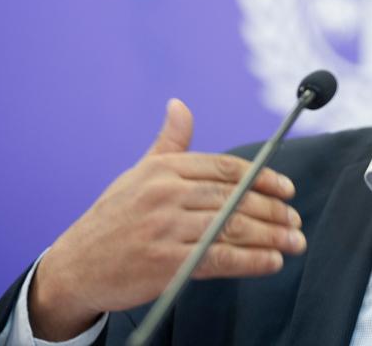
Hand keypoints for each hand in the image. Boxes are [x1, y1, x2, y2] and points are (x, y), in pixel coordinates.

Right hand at [28, 99, 304, 340]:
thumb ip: (169, 142)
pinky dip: (251, 261)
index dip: (262, 177)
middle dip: (272, 209)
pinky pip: (219, 258)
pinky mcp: (164, 263)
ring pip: (231, 228)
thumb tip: (179, 105)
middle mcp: (165, 194)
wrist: (75, 267)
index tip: (287, 188)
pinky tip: (273, 261)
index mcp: (163, 170)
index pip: (225, 168)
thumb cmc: (114, 218)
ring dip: (271, 235)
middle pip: (234, 198)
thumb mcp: (138, 174)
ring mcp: (164, 228)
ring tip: (295, 241)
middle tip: (296, 218)